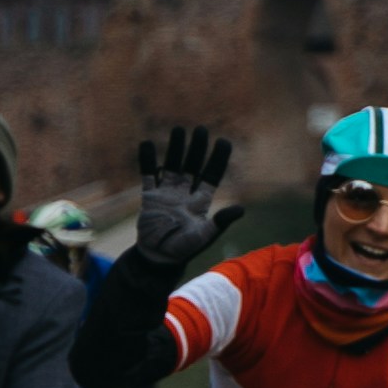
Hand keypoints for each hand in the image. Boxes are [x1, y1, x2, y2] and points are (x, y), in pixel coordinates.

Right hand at [129, 122, 233, 272]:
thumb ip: (221, 222)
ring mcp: (167, 194)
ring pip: (172, 166)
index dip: (217, 159)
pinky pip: (148, 175)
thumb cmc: (184, 249)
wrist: (158, 258)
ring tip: (178, 129)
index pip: (211, 175)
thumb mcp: (205, 236)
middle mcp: (185, 194)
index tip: (223, 142)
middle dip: (197, 148)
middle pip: (192, 166)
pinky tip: (147, 144)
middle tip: (201, 129)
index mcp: (201, 202)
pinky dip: (147, 161)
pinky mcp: (150, 197)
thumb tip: (241, 209)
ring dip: (176, 149)